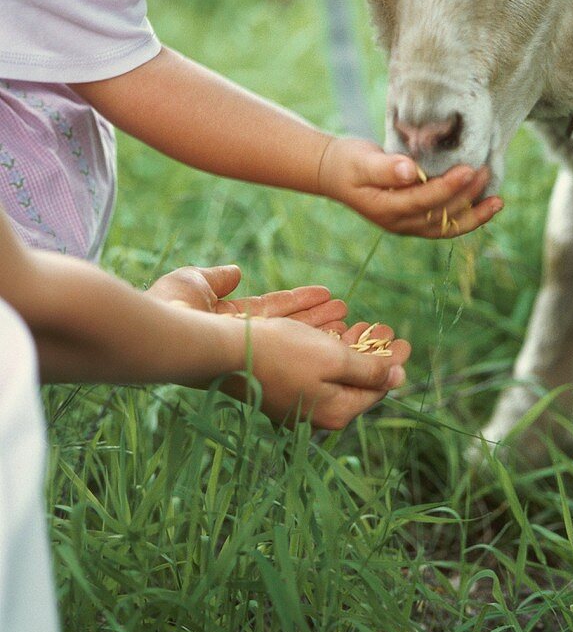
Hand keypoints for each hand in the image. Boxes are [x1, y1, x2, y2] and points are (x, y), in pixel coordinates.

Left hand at [146, 266, 346, 331]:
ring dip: (324, 328)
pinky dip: (320, 334)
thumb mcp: (196, 282)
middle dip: (318, 319)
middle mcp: (243, 341)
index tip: (324, 295)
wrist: (165, 329)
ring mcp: (254, 351)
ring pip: (298, 339)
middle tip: (345, 313)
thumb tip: (235, 272)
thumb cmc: (173, 304)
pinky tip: (340, 324)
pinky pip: (301, 346)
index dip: (298, 303)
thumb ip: (218, 278)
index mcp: (226, 323)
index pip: (271, 311)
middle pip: (289, 328)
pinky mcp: (266, 359)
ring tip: (348, 317)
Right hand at [225, 318, 410, 429]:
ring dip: (349, 344)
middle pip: (354, 380)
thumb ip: (369, 370)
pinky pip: (311, 365)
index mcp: (335, 411)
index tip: (406, 341)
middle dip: (372, 351)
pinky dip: (325, 345)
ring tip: (361, 322)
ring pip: (332, 370)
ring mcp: (296, 400)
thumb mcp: (335, 359)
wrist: (222, 353)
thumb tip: (398, 377)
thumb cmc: (282, 354)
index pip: (375, 390)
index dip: (393, 363)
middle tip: (385, 326)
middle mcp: (316, 412)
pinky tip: (330, 328)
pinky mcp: (279, 383)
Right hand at [317, 137, 502, 237]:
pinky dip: (467, 216)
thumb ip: (384, 167)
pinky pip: (445, 223)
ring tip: (498, 201)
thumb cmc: (347, 162)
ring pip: (447, 227)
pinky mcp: (416, 219)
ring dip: (474, 215)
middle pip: (440, 215)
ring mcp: (408, 225)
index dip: (448, 188)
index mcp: (386, 209)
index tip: (469, 169)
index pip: (423, 201)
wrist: (335, 173)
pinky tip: (485, 204)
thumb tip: (410, 171)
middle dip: (466, 196)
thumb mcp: (360, 161)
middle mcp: (400, 223)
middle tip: (485, 171)